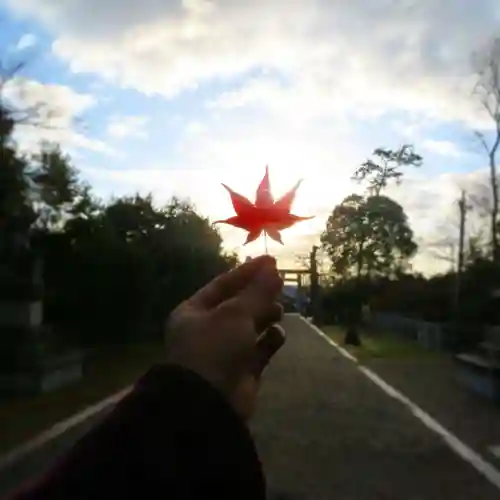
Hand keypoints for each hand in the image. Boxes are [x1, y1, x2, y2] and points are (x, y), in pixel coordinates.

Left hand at [164, 255, 284, 419]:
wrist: (208, 403)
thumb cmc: (214, 347)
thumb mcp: (235, 313)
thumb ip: (257, 291)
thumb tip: (273, 268)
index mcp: (194, 312)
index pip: (223, 284)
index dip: (247, 272)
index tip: (272, 261)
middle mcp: (207, 329)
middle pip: (238, 304)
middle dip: (259, 294)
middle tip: (281, 284)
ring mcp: (224, 351)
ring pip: (250, 326)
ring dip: (266, 315)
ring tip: (279, 310)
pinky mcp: (242, 370)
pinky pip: (260, 349)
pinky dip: (270, 340)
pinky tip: (278, 334)